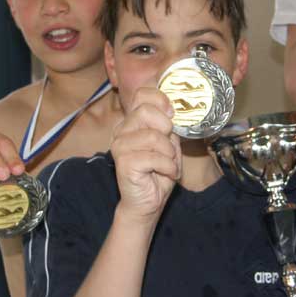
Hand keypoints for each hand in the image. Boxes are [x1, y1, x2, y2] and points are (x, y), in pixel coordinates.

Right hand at [111, 87, 180, 224]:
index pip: (142, 94)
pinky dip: (168, 167)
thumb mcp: (169, 143)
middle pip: (146, 111)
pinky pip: (154, 157)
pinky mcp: (123, 162)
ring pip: (153, 136)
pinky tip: (167, 173)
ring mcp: (119, 146)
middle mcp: (121, 130)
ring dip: (169, 153)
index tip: (172, 115)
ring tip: (168, 164)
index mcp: (131, 122)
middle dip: (166, 129)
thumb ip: (169, 125)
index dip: (161, 100)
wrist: (147, 202)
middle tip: (169, 146)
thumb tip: (175, 108)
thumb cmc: (158, 172)